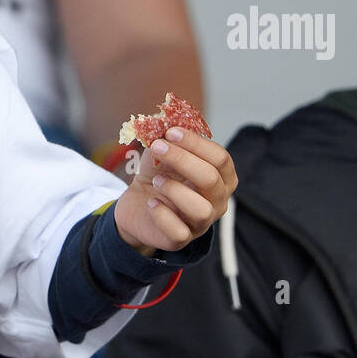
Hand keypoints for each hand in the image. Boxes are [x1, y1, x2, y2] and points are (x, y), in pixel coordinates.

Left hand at [113, 125, 236, 255]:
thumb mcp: (161, 154)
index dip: (196, 143)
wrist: (136, 206)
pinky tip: (152, 203)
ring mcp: (201, 223)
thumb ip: (167, 137)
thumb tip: (167, 118)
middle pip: (211, 179)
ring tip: (156, 182)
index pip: (220, 158)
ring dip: (175, 190)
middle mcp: (217, 201)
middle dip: (183, 160)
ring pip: (201, 209)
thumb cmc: (158, 177)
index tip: (170, 132)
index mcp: (221, 177)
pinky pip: (179, 231)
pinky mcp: (181, 239)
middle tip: (158, 147)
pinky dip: (163, 215)